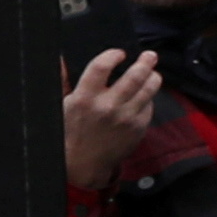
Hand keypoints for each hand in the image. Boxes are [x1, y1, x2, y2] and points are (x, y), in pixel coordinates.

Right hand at [62, 46, 160, 194]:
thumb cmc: (71, 131)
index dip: (113, 55)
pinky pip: (149, 106)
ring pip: (148, 89)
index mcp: (84, 98)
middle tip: (149, 55)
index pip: (101, 67)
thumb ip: (65, 80)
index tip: (118, 53)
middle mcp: (107, 106)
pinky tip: (143, 97)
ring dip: (153, 77)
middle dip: (145, 62)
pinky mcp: (138, 128)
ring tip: (152, 73)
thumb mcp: (63, 105)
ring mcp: (125, 118)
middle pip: (134, 76)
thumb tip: (63, 58)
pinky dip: (148, 99)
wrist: (83, 163)